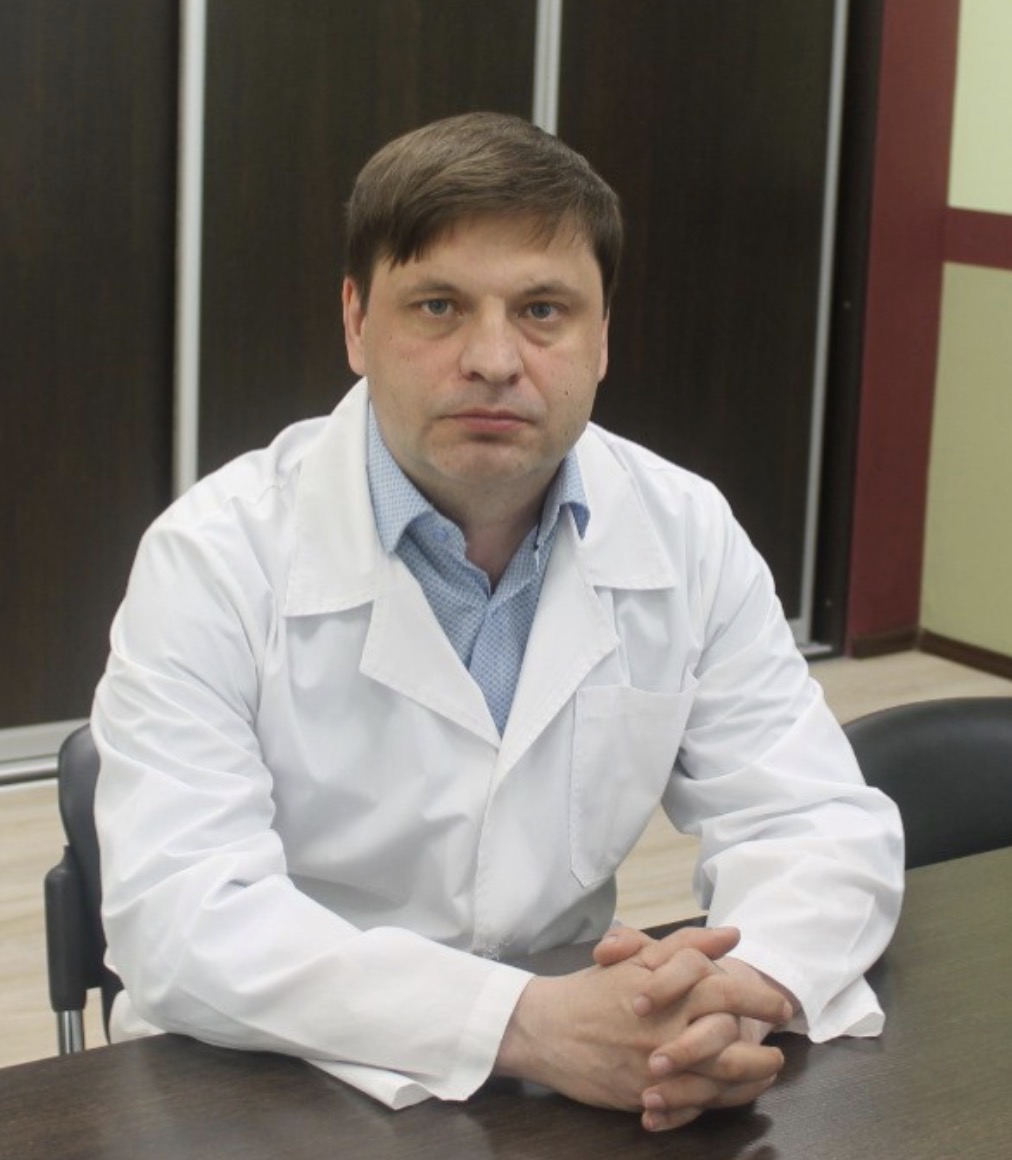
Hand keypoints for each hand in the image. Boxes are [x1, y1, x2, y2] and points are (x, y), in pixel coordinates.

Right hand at [494, 926, 789, 1126]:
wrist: (547, 1029)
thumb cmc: (594, 989)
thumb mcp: (638, 958)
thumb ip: (687, 945)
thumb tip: (732, 935)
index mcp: (668, 991)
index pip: (727, 990)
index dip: (759, 997)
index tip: (780, 1004)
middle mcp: (667, 1028)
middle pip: (731, 1038)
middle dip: (763, 1041)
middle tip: (778, 1041)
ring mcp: (657, 1066)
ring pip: (718, 1077)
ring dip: (751, 1075)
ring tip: (768, 1069)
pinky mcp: (646, 1095)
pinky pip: (694, 1104)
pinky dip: (721, 1100)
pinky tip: (735, 1092)